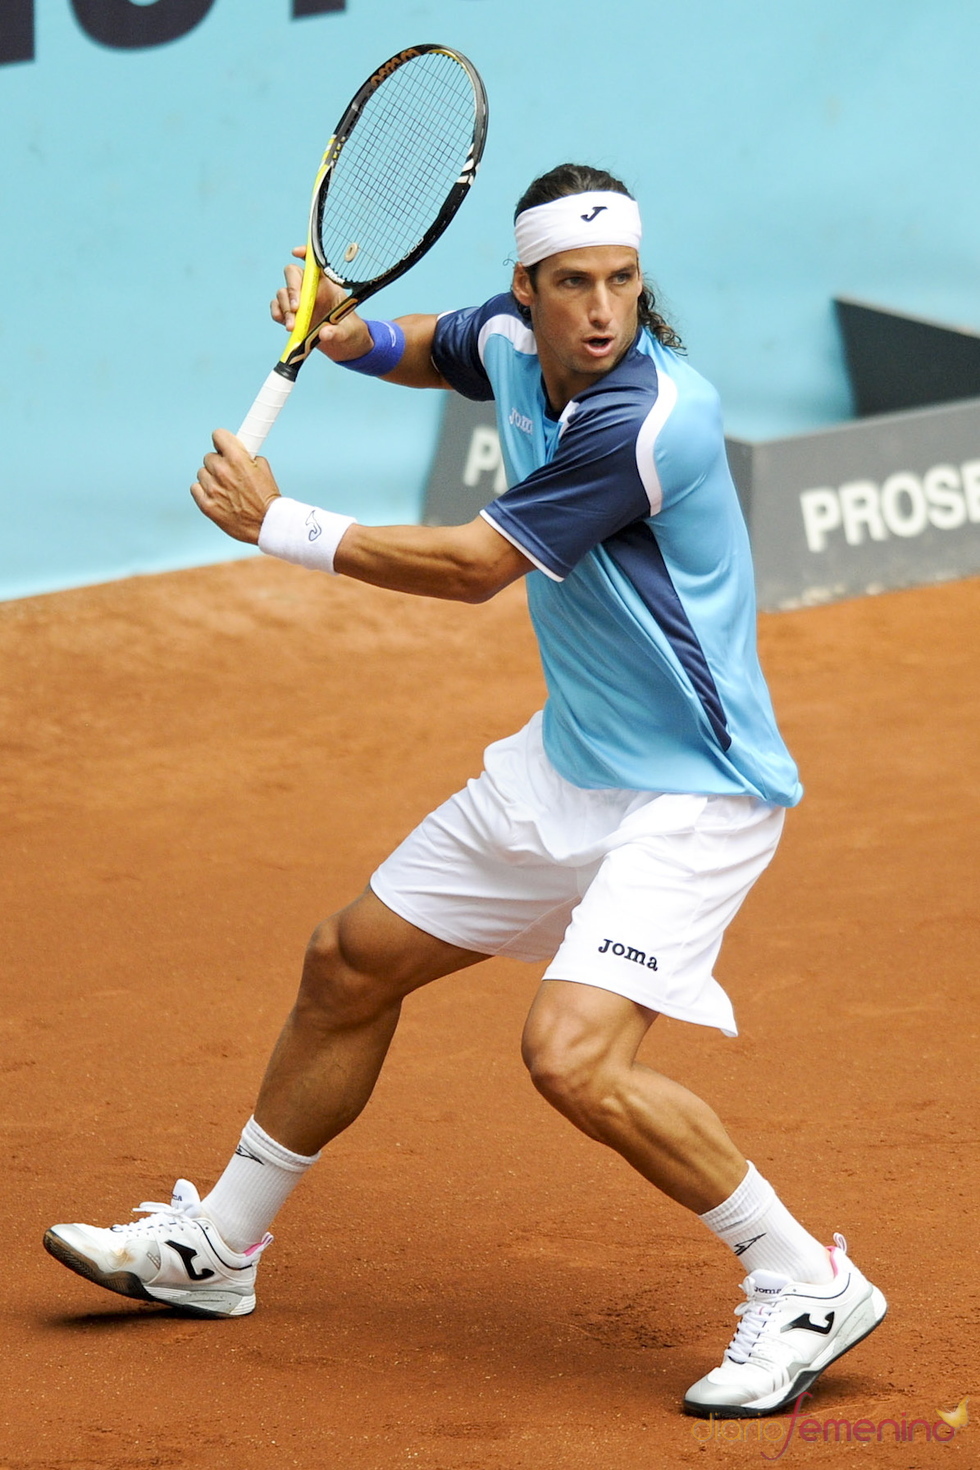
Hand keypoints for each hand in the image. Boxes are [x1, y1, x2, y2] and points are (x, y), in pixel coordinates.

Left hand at [190, 429, 280, 543]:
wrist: (266, 524)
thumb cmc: (267, 500)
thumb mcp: (264, 470)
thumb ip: (247, 457)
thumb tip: (239, 452)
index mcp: (237, 459)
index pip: (218, 435)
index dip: (222, 441)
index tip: (223, 446)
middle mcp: (222, 471)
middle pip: (209, 457)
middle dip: (219, 463)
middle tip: (230, 474)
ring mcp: (212, 488)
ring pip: (202, 473)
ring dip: (211, 478)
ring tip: (225, 489)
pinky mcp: (206, 504)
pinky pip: (195, 488)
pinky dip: (203, 491)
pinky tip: (216, 496)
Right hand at [270, 246, 372, 360]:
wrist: (345, 347)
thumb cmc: (350, 332)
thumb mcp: (348, 332)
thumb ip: (337, 332)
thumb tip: (324, 333)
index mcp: (326, 285)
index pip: (314, 263)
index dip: (305, 254)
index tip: (296, 252)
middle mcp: (310, 289)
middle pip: (292, 275)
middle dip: (292, 289)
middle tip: (297, 308)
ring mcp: (299, 302)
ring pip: (282, 293)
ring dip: (285, 308)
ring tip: (293, 326)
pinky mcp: (291, 316)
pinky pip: (277, 309)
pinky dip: (278, 314)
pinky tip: (286, 325)